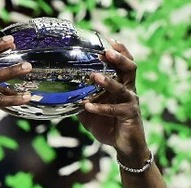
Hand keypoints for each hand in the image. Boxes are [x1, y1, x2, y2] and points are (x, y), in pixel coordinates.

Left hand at [78, 40, 149, 163]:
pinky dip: (101, 108)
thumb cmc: (108, 126)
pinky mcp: (130, 115)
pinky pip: (115, 109)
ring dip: (109, 81)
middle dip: (119, 58)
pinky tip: (88, 106)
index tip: (106, 39)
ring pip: (123, 87)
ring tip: (95, 76)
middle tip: (106, 51)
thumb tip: (59, 93)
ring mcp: (130, 102)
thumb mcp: (90, 112)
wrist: (125, 147)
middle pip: (130, 68)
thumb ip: (80, 99)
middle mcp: (128, 90)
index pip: (123, 63)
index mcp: (121, 85)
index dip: (118, 50)